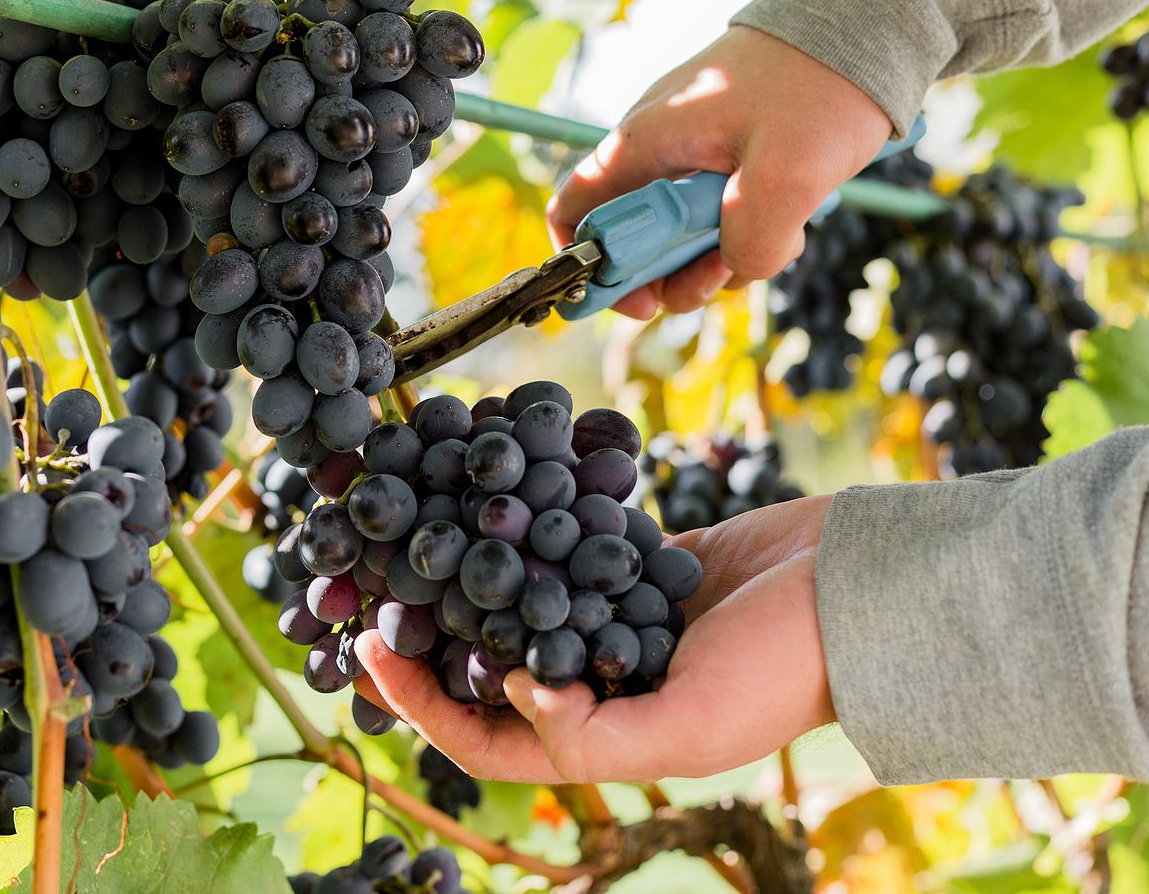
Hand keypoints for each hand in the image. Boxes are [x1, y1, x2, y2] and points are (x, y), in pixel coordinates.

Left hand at [353, 494, 836, 782]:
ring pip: (519, 601)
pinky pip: (563, 544)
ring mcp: (616, 617)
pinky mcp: (636, 560)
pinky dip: (525, 524)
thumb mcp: (687, 730)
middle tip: (366, 591)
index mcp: (607, 739)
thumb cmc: (784, 673)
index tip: (367, 651)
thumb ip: (590, 734)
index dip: (420, 703)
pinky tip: (482, 490)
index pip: (487, 737)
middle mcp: (602, 683)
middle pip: (488, 665)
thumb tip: (503, 691)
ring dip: (466, 575)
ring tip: (409, 536)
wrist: (864, 588)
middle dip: (427, 634)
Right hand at [547, 27, 891, 318]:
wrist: (866, 22)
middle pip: (631, 238)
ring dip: (719, 257)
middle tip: (721, 276)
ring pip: (682, 233)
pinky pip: (719, 214)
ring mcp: (692, 151)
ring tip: (772, 238)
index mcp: (644, 143)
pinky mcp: (728, 154)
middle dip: (671, 274)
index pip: (573, 214)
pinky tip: (787, 217)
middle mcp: (656, 148)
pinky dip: (747, 230)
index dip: (589, 269)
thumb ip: (751, 242)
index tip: (641, 299)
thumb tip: (734, 269)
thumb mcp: (790, 176)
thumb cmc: (820, 86)